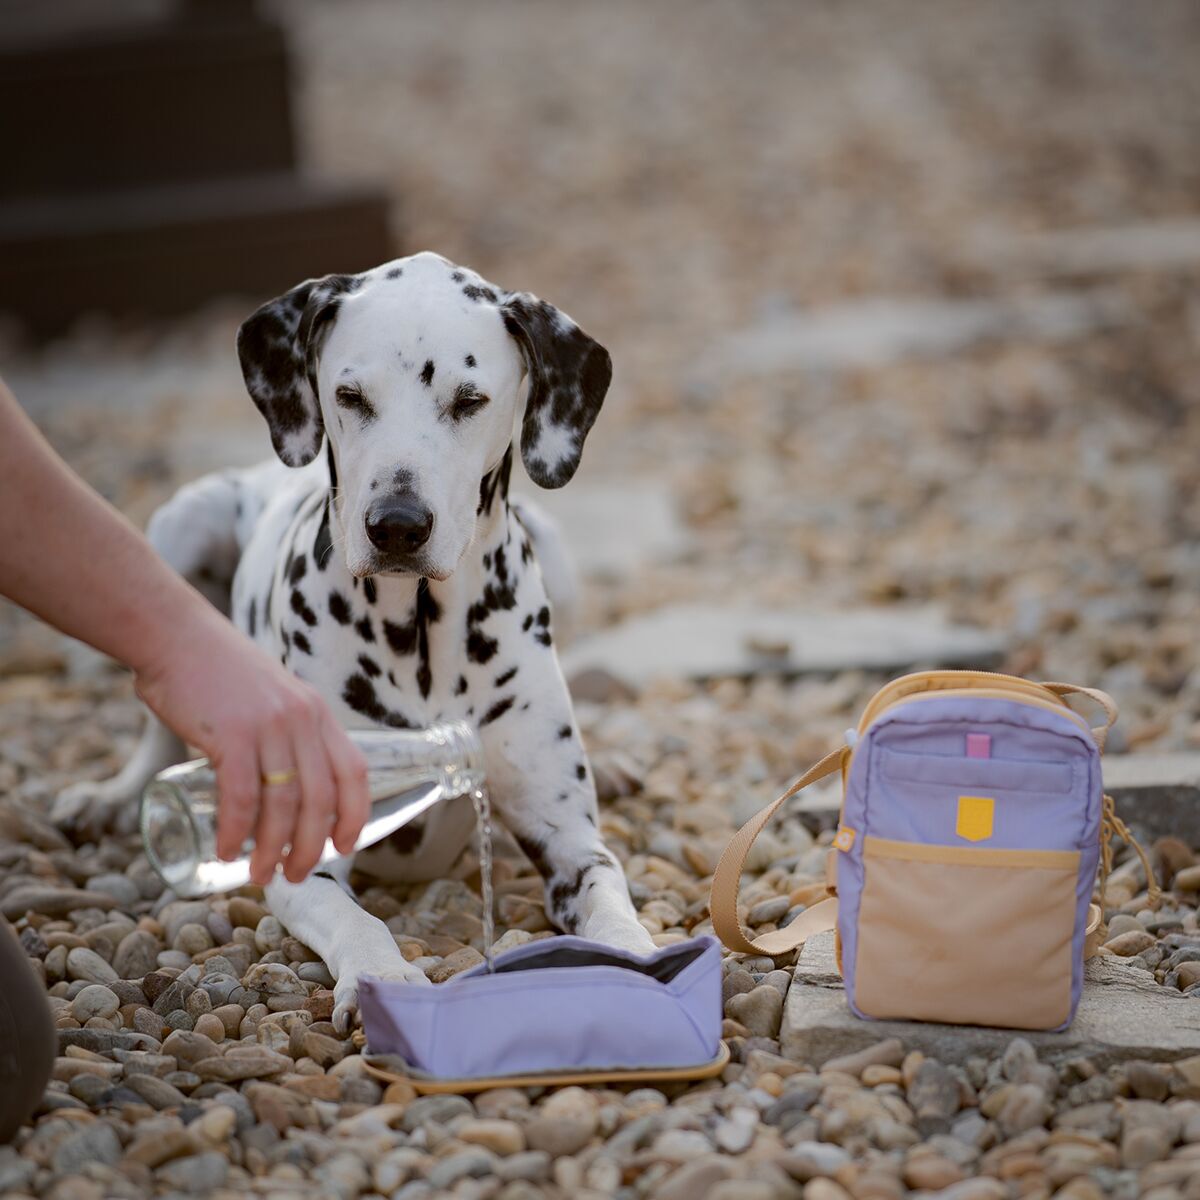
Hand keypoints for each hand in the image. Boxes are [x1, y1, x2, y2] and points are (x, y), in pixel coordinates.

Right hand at [133, 608, 368, 884]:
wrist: (177, 637)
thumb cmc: (219, 674)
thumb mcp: (274, 700)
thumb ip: (286, 736)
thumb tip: (285, 789)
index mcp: (318, 715)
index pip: (355, 772)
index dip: (355, 814)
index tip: (347, 846)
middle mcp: (303, 721)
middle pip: (321, 799)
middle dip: (311, 847)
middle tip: (294, 875)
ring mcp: (270, 727)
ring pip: (283, 805)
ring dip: (273, 849)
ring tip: (261, 874)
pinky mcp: (232, 734)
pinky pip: (241, 797)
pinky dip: (236, 831)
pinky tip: (227, 850)